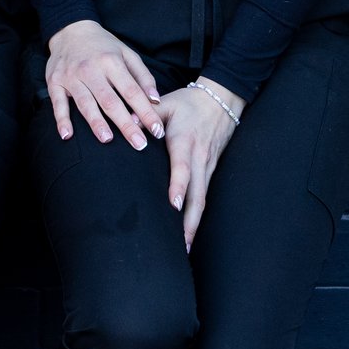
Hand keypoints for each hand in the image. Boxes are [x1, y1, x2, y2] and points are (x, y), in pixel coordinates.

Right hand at [44, 19, 163, 147]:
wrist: (70, 30)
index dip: (146, 112)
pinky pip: (58, 102)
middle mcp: (91, 69)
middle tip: (139, 144)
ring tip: (107, 139)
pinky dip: (61, 119)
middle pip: (110, 100)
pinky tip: (67, 135)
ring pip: (85, 102)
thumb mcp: (127, 54)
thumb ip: (143, 77)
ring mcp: (71, 76)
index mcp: (111, 61)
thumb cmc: (103, 46)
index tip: (157, 131)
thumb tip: (155, 100)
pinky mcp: (55, 81)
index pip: (132, 91)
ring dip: (96, 122)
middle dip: (126, 124)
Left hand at [158, 78, 244, 249]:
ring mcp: (207, 167)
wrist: (221, 99)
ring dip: (195, 225)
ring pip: (203, 200)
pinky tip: (190, 232)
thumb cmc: (189, 103)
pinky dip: (198, 215)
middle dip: (190, 222)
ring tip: (185, 249)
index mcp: (185, 141)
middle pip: (197, 194)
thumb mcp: (167, 103)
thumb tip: (128, 124)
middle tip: (181, 245)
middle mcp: (199, 158)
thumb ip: (147, 114)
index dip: (179, 186)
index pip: (182, 167)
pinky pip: (205, 196)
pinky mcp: (210, 170)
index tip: (174, 204)